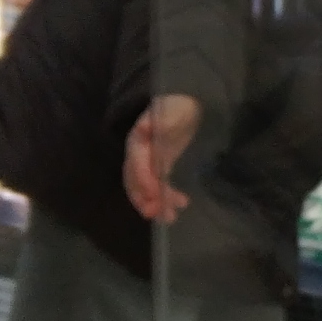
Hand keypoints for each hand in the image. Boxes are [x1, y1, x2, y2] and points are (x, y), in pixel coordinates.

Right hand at [124, 94, 202, 222]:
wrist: (185, 102)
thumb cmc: (178, 105)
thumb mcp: (173, 109)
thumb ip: (161, 119)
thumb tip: (144, 126)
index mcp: (138, 141)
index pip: (136, 163)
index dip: (144, 179)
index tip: (156, 193)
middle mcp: (139, 155)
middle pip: (135, 181)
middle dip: (144, 199)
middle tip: (156, 213)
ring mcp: (149, 162)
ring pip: (147, 188)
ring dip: (156, 204)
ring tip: (170, 217)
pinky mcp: (160, 167)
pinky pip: (159, 186)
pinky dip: (167, 198)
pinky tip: (180, 205)